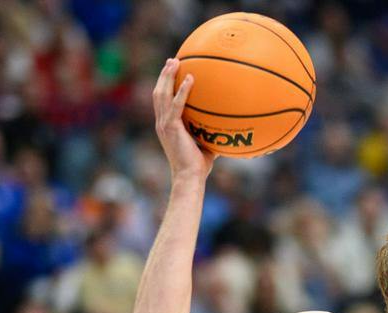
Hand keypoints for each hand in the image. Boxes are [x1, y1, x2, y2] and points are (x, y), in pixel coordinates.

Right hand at [152, 58, 213, 183]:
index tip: (171, 73)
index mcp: (166, 126)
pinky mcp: (171, 127)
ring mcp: (164, 124)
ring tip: (175, 62)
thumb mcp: (205, 145)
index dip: (164, 86)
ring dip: (168, 76)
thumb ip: (211, 134)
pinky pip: (176, 103)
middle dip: (164, 75)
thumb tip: (229, 129)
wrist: (189, 177)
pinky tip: (191, 78)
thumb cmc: (199, 166)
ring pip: (162, 94)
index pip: (161, 102)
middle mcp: (161, 122)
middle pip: (158, 92)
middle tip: (172, 60)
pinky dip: (183, 90)